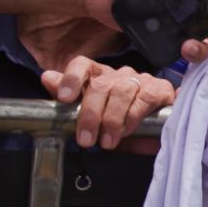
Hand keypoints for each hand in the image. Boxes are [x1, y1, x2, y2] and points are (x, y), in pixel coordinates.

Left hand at [41, 57, 174, 149]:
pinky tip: (127, 131)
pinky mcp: (160, 89)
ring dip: (111, 119)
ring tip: (107, 141)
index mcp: (100, 77)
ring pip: (121, 91)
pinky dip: (132, 117)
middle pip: (100, 84)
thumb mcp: (94, 116)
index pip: (83, 65)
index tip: (65, 98)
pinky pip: (143, 99)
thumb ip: (71, 100)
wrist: (158, 131)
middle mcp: (119, 75)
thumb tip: (47, 78)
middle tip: (86, 139)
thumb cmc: (122, 122)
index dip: (72, 78)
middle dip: (90, 114)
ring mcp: (141, 79)